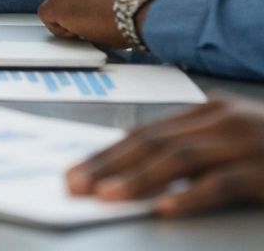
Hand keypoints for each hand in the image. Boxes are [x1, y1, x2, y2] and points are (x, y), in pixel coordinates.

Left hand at [66, 98, 263, 216]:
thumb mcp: (234, 140)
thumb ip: (194, 148)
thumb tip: (138, 170)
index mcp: (209, 111)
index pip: (145, 132)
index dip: (107, 152)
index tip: (75, 170)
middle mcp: (222, 120)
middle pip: (152, 142)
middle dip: (109, 165)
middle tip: (76, 185)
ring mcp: (246, 142)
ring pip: (179, 159)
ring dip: (137, 179)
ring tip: (107, 196)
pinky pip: (224, 183)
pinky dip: (191, 196)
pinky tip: (166, 210)